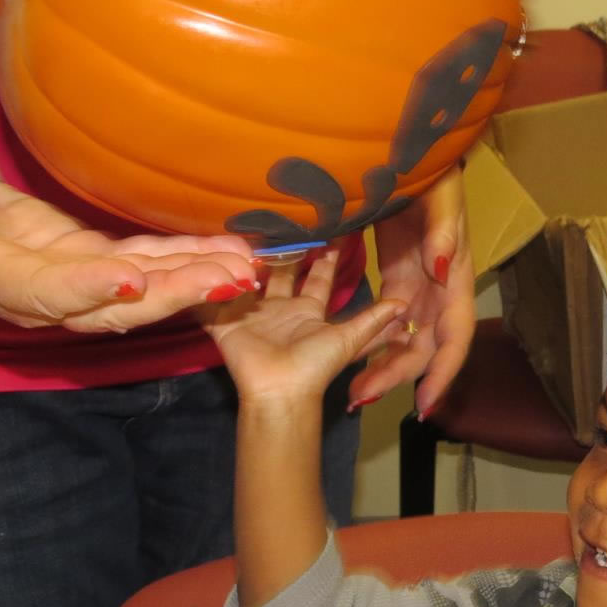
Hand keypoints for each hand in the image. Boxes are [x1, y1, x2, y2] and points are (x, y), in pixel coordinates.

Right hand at [0, 155, 260, 331]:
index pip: (42, 292)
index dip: (84, 287)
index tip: (128, 275)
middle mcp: (40, 293)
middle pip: (111, 303)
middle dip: (169, 295)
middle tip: (227, 282)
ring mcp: (73, 282)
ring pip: (142, 292)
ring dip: (196, 284)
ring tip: (251, 270)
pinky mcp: (94, 262)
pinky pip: (150, 265)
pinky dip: (191, 261)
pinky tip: (239, 254)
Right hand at [199, 244, 408, 407]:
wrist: (279, 390)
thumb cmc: (315, 365)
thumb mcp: (349, 340)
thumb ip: (373, 320)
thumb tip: (404, 303)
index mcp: (308, 311)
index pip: (317, 276)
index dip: (324, 255)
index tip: (330, 227)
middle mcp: (280, 308)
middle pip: (281, 272)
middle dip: (283, 247)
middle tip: (283, 216)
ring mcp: (251, 313)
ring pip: (248, 278)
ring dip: (245, 258)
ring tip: (242, 225)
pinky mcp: (226, 321)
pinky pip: (215, 298)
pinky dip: (207, 281)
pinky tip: (201, 256)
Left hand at [351, 166, 475, 413]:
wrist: (410, 153)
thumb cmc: (430, 171)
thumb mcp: (439, 196)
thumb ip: (442, 232)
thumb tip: (442, 273)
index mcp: (455, 276)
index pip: (455, 336)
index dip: (443, 372)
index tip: (425, 405)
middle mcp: (438, 290)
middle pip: (423, 347)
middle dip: (397, 377)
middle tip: (361, 398)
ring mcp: (417, 285)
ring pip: (403, 339)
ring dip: (382, 366)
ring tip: (352, 391)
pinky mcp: (396, 277)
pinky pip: (386, 320)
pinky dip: (372, 341)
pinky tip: (349, 359)